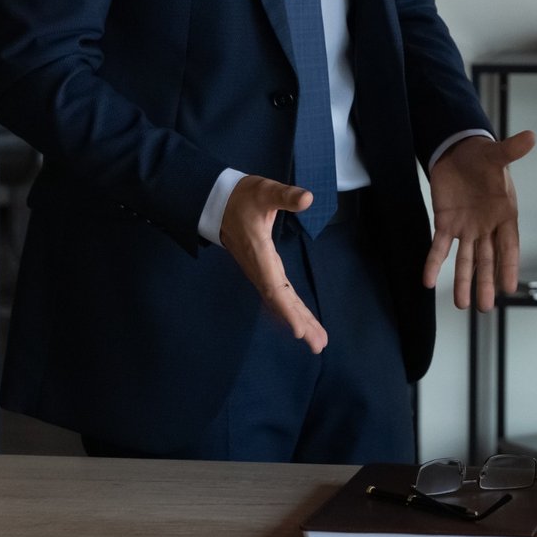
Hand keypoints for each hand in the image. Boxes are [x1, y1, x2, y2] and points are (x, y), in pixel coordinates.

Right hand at [220, 175, 328, 351]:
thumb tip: (306, 198)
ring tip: (317, 340)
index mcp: (260, 253)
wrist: (217, 202)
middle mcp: (259, 268)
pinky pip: (278, 294)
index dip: (287, 310)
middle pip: (280, 302)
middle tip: (319, 345)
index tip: (298, 331)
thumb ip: (284, 195)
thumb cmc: (241, 197)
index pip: (274, 288)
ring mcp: (260, 270)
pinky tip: (300, 321)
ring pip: (280, 300)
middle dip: (299, 322)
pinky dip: (290, 309)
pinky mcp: (263, 268)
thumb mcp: (263, 191)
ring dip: (298, 319)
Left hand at [424, 131, 536, 311]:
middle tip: (484, 307)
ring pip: (466, 260)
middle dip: (485, 283)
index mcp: (504, 214)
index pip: (508, 245)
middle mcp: (486, 227)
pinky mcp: (445, 224)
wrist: (458, 152)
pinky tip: (429, 281)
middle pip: (488, 260)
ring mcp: (466, 228)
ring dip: (464, 281)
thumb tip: (530, 137)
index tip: (508, 287)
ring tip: (462, 305)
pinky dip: (434, 263)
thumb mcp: (496, 154)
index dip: (508, 265)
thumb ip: (511, 150)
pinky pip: (439, 247)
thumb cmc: (483, 157)